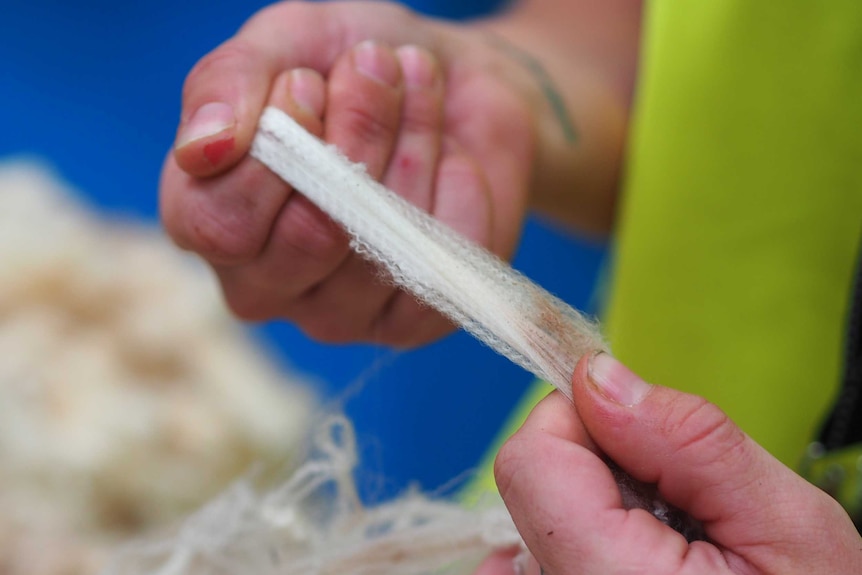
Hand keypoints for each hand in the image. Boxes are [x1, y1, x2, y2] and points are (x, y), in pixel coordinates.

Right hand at [160, 1, 540, 346]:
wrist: (458, 82)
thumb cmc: (357, 67)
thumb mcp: (285, 43)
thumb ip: (228, 84)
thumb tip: (203, 149)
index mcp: (214, 223)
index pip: (220, 224)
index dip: (276, 149)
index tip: (311, 82)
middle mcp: (268, 283)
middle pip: (309, 237)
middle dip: (359, 136)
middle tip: (380, 68)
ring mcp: (340, 313)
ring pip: (382, 249)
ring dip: (414, 148)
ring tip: (420, 91)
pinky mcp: (412, 323)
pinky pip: (442, 269)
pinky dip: (460, 191)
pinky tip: (454, 158)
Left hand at [484, 353, 861, 573]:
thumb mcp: (789, 528)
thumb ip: (689, 442)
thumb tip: (600, 377)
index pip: (530, 461)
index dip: (580, 419)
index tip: (636, 425)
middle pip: (532, 484)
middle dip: (599, 462)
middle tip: (679, 500)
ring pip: (536, 515)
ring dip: (596, 503)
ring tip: (671, 540)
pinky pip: (538, 555)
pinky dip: (582, 535)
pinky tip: (639, 555)